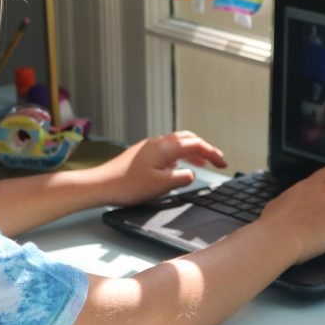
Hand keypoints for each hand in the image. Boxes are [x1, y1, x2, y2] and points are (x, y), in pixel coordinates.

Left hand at [91, 131, 226, 206]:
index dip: (213, 153)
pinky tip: (177, 167)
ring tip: (201, 163)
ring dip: (191, 151)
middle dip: (204, 148)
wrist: (100, 185)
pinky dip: (178, 155)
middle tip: (216, 160)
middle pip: (187, 139)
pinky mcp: (140, 154)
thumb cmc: (127, 185)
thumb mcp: (161, 185)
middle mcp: (156, 143)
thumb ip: (181, 178)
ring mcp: (147, 147)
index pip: (196, 145)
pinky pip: (165, 150)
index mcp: (164, 148)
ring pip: (176, 144)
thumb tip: (191, 173)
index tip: (223, 163)